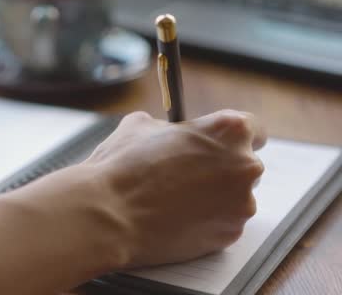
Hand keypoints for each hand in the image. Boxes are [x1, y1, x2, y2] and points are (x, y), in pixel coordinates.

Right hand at [82, 110, 265, 267]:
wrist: (107, 214)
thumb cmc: (122, 168)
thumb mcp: (140, 126)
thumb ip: (168, 127)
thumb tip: (168, 132)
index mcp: (229, 131)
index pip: (254, 129)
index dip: (231, 138)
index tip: (220, 146)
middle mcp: (244, 166)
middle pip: (245, 166)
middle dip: (221, 169)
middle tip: (188, 174)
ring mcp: (240, 204)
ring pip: (235, 198)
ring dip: (214, 198)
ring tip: (175, 199)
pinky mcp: (228, 235)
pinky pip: (223, 223)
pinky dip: (205, 222)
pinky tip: (175, 218)